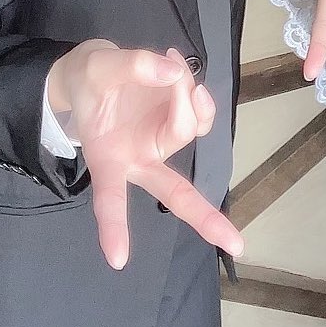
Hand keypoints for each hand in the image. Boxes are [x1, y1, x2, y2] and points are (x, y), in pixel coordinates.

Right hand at [47, 41, 242, 269]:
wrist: (94, 71)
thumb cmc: (89, 80)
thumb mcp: (97, 66)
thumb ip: (133, 67)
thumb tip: (174, 74)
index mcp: (108, 158)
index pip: (109, 198)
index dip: (114, 227)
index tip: (118, 260)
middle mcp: (139, 158)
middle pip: (174, 192)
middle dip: (205, 218)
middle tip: (236, 243)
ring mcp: (161, 141)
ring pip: (190, 129)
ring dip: (188, 97)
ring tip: (168, 66)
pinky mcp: (175, 121)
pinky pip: (198, 113)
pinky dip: (195, 92)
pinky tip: (178, 70)